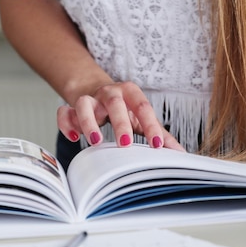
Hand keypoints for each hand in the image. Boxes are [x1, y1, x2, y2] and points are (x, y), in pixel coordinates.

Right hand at [57, 81, 184, 150]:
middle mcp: (109, 93)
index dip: (151, 126)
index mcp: (131, 93)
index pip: (143, 107)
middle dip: (120, 122)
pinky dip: (67, 124)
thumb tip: (181, 154)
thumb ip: (161, 134)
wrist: (97, 92)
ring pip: (84, 104)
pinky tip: (75, 138)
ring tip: (96, 142)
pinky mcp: (71, 107)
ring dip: (89, 122)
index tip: (158, 146)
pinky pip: (64, 112)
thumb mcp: (143, 118)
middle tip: (125, 143)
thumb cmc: (126, 109)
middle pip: (114, 102)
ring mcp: (89, 99)